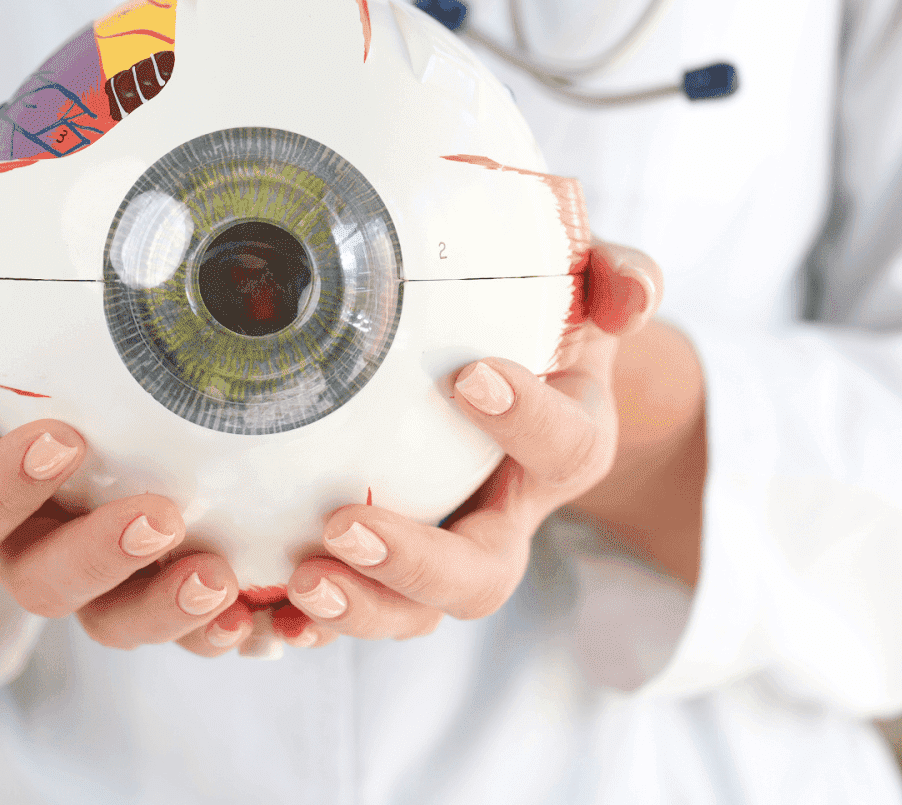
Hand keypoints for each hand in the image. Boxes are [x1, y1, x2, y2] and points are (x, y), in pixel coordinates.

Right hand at [0, 243, 253, 653]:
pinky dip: (211, 624)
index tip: (63, 439)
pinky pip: (173, 610)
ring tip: (219, 579)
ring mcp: (85, 548)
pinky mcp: (148, 554)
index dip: (4, 492)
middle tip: (160, 518)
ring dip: (162, 608)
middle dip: (99, 560)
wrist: (30, 309)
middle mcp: (18, 529)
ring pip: (111, 614)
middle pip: (41, 583)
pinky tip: (254, 614)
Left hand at [276, 241, 693, 647]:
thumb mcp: (589, 290)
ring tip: (303, 579)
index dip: (524, 420)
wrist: (525, 379)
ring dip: (359, 605)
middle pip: (479, 576)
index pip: (563, 448)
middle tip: (345, 525)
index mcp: (565, 447)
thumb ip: (618, 280)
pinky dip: (316, 621)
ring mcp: (445, 548)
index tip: (470, 375)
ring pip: (415, 612)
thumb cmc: (547, 323)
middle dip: (414, 562)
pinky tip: (269, 608)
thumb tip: (632, 293)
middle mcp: (508, 517)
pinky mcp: (388, 562)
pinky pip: (358, 608)